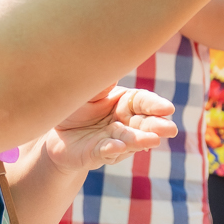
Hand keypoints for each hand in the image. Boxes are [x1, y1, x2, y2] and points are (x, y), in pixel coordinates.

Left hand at [41, 86, 178, 173]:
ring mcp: (113, 140)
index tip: (168, 109)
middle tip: (170, 129)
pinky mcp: (97, 154)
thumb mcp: (87, 89)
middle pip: (145, 124)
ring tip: (152, 140)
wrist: (54, 126)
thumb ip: (102, 83)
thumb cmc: (75, 103)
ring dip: (140, 140)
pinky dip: (113, 149)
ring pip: (130, 141)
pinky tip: (118, 146)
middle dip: (157, 126)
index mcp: (126, 102)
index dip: (156, 106)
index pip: (145, 103)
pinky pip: (105, 152)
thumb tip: (114, 69)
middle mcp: (124, 123)